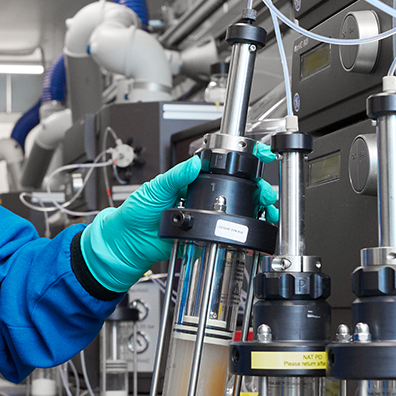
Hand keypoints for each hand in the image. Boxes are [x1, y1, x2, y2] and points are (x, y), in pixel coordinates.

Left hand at [80, 156, 201, 291]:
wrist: (127, 239)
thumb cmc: (136, 211)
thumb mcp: (156, 188)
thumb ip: (176, 176)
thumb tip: (194, 163)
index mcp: (179, 187)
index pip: (200, 180)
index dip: (207, 179)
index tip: (210, 177)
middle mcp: (186, 204)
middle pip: (206, 200)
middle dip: (204, 202)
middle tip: (192, 202)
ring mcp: (189, 221)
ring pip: (206, 218)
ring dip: (200, 218)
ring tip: (185, 217)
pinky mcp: (189, 238)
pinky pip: (201, 236)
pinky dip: (198, 234)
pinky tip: (187, 230)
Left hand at [81, 152, 277, 291]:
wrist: (129, 242)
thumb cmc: (137, 212)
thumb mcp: (155, 188)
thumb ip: (176, 176)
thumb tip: (193, 163)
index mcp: (190, 179)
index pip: (220, 165)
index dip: (241, 159)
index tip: (259, 153)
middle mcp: (201, 195)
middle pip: (237, 187)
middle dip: (257, 187)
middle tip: (265, 192)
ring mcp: (205, 215)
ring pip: (237, 208)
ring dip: (255, 208)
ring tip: (265, 208)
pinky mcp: (204, 234)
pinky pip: (226, 231)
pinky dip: (243, 229)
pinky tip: (253, 226)